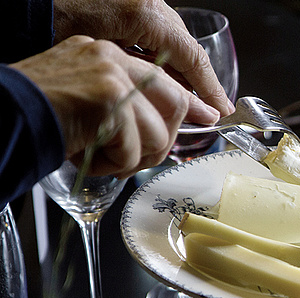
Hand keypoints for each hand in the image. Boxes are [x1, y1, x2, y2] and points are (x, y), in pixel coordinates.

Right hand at [11, 36, 218, 177]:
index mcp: (108, 55)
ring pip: (158, 133)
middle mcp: (113, 60)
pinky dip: (114, 166)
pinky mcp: (108, 104)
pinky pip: (133, 151)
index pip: (162, 79)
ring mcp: (112, 79)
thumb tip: (157, 127)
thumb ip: (121, 103)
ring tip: (105, 160)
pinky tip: (91, 160)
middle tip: (138, 158)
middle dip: (164, 140)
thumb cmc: (35, 115)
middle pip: (175, 102)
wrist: (1, 116)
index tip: (205, 118)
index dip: (184, 107)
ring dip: (136, 159)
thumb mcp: (84, 98)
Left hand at [53, 0, 233, 116]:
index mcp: (146, 15)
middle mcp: (151, 5)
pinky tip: (162, 80)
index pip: (191, 57)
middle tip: (207, 112)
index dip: (208, 88)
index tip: (219, 110)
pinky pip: (158, 36)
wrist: (30, 1)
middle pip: (186, 50)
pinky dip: (163, 60)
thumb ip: (145, 78)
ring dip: (179, 74)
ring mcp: (144, 3)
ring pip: (174, 44)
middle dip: (196, 84)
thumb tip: (178, 103)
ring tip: (188, 102)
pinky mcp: (134, 6)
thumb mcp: (104, 58)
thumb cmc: (54, 25)